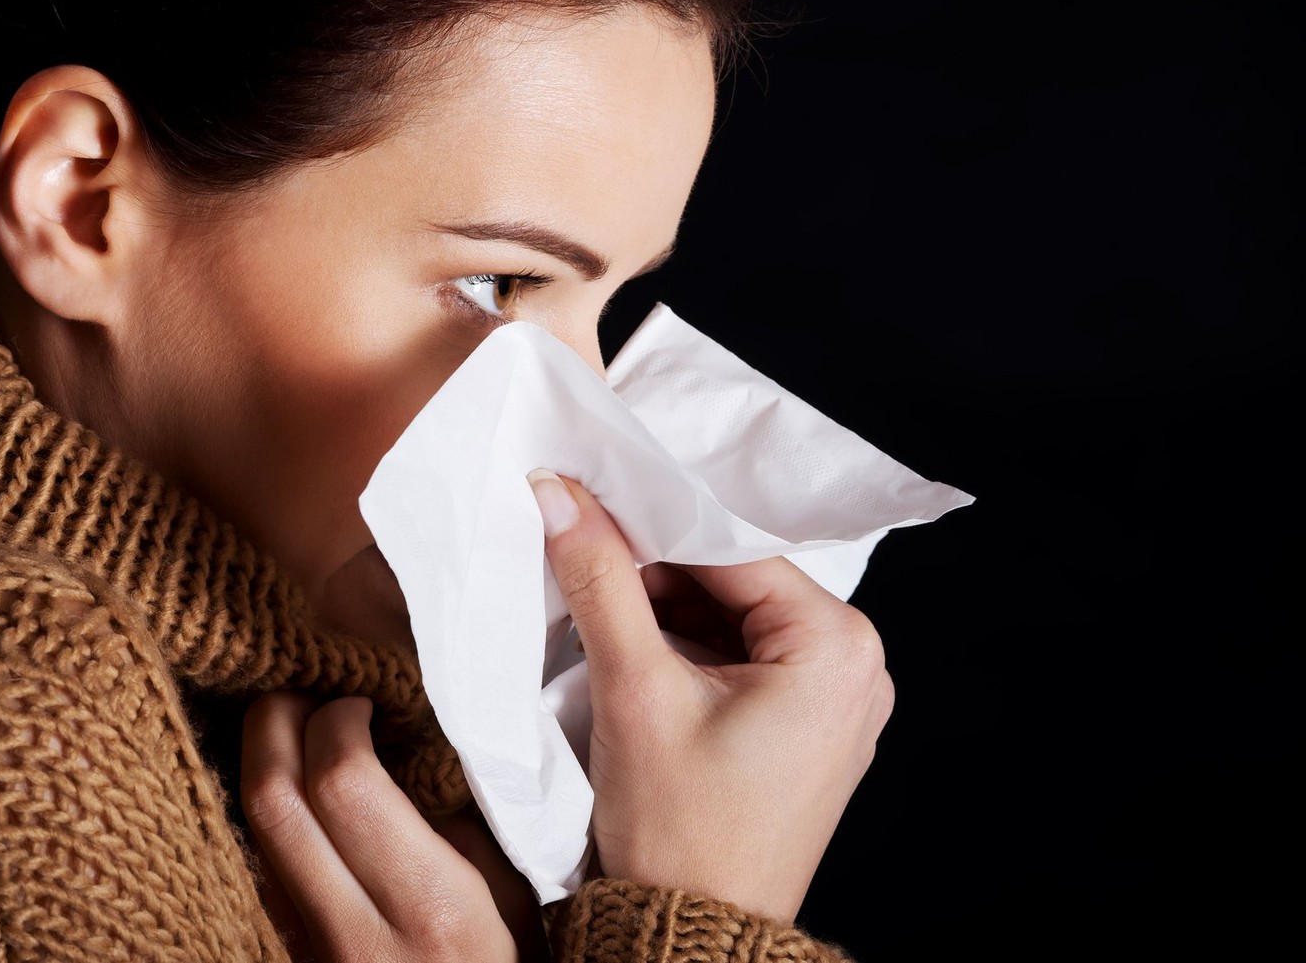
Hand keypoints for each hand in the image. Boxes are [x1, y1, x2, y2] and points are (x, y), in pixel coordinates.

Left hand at [241, 692, 522, 961]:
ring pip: (253, 837)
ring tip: (294, 728)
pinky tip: (295, 793)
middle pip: (273, 801)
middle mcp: (354, 934)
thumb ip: (461, 825)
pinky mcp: (291, 962)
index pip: (343, 783)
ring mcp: (311, 955)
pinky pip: (261, 874)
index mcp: (427, 909)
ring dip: (260, 766)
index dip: (339, 720)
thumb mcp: (514, 901)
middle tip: (300, 690)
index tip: (361, 702)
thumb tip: (405, 746)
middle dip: (274, 723)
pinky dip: (270, 818)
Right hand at [528, 469, 894, 923]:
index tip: (583, 497)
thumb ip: (599, 581)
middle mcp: (854, 665)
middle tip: (578, 556)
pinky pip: (738, 656)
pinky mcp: (802, 727)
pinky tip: (625, 647)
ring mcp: (832, 700)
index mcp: (838, 645)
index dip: (649, 521)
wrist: (691, 935)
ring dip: (661, 607)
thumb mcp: (634, 689)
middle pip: (733, 579)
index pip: (730, 547)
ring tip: (593, 606)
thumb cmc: (680, 830)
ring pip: (730, 615)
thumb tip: (561, 495)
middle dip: (653, 568)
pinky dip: (681, 646)